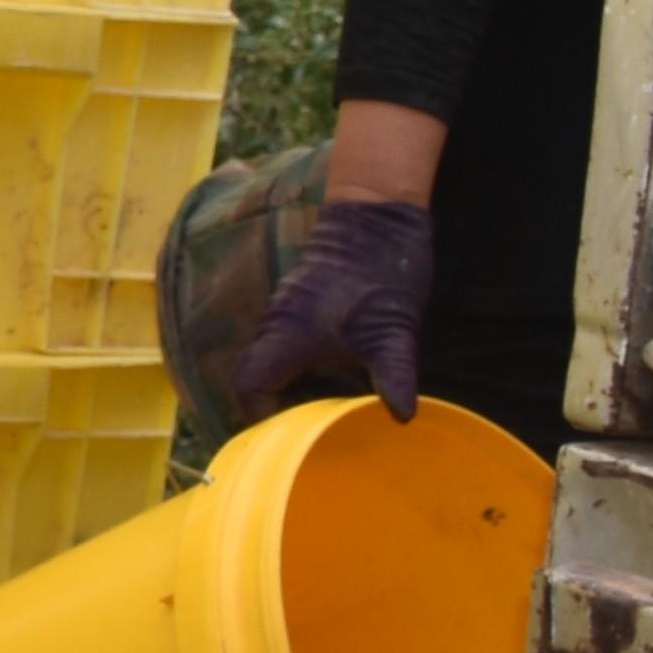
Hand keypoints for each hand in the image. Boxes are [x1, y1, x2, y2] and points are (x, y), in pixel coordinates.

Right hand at [226, 192, 437, 423]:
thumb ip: (394, 377)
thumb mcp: (393, 333)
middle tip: (309, 432)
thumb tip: (403, 417)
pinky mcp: (302, 303)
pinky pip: (287, 346)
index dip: (259, 415)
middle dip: (275, 407)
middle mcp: (278, 325)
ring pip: (272, 360)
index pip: (248, 385)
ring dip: (289, 387)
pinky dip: (302, 368)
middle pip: (255, 376)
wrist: (378, 218)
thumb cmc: (380, 276)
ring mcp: (287, 312)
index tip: (287, 434)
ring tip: (325, 411)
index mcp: (288, 336)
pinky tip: (336, 378)